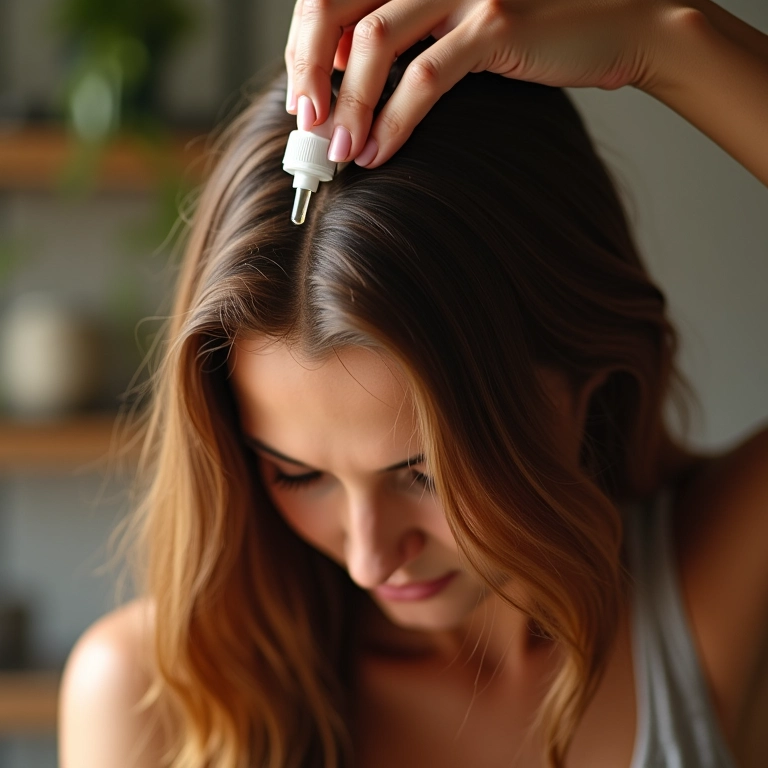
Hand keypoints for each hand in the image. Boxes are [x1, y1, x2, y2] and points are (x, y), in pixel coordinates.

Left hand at [284, 0, 689, 166]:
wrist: (624, 18)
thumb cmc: (536, 26)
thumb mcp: (458, 19)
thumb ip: (408, 32)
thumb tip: (347, 73)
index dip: (304, 47)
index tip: (301, 99)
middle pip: (335, 6)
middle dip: (309, 72)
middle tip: (306, 126)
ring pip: (374, 46)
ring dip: (348, 107)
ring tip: (340, 153)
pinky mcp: (495, 22)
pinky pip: (426, 77)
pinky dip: (394, 121)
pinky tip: (380, 153)